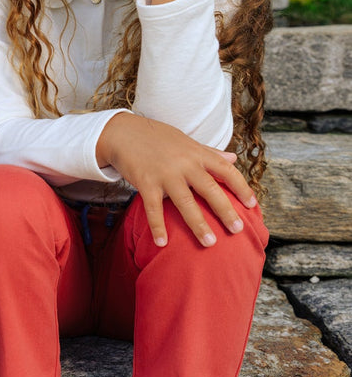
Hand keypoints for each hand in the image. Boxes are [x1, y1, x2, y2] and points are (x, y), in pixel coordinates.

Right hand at [96, 112, 256, 247]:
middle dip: (225, 211)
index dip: (241, 187)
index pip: (226, 170)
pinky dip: (158, 226)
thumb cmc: (157, 138)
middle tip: (237, 230)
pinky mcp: (145, 183)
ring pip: (185, 202)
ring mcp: (165, 174)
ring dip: (198, 224)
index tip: (252, 204)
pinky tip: (162, 243)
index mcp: (197, 154)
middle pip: (210, 189)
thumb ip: (209, 152)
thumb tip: (233, 159)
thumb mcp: (186, 141)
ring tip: (209, 243)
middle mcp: (184, 164)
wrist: (124, 132)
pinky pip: (154, 208)